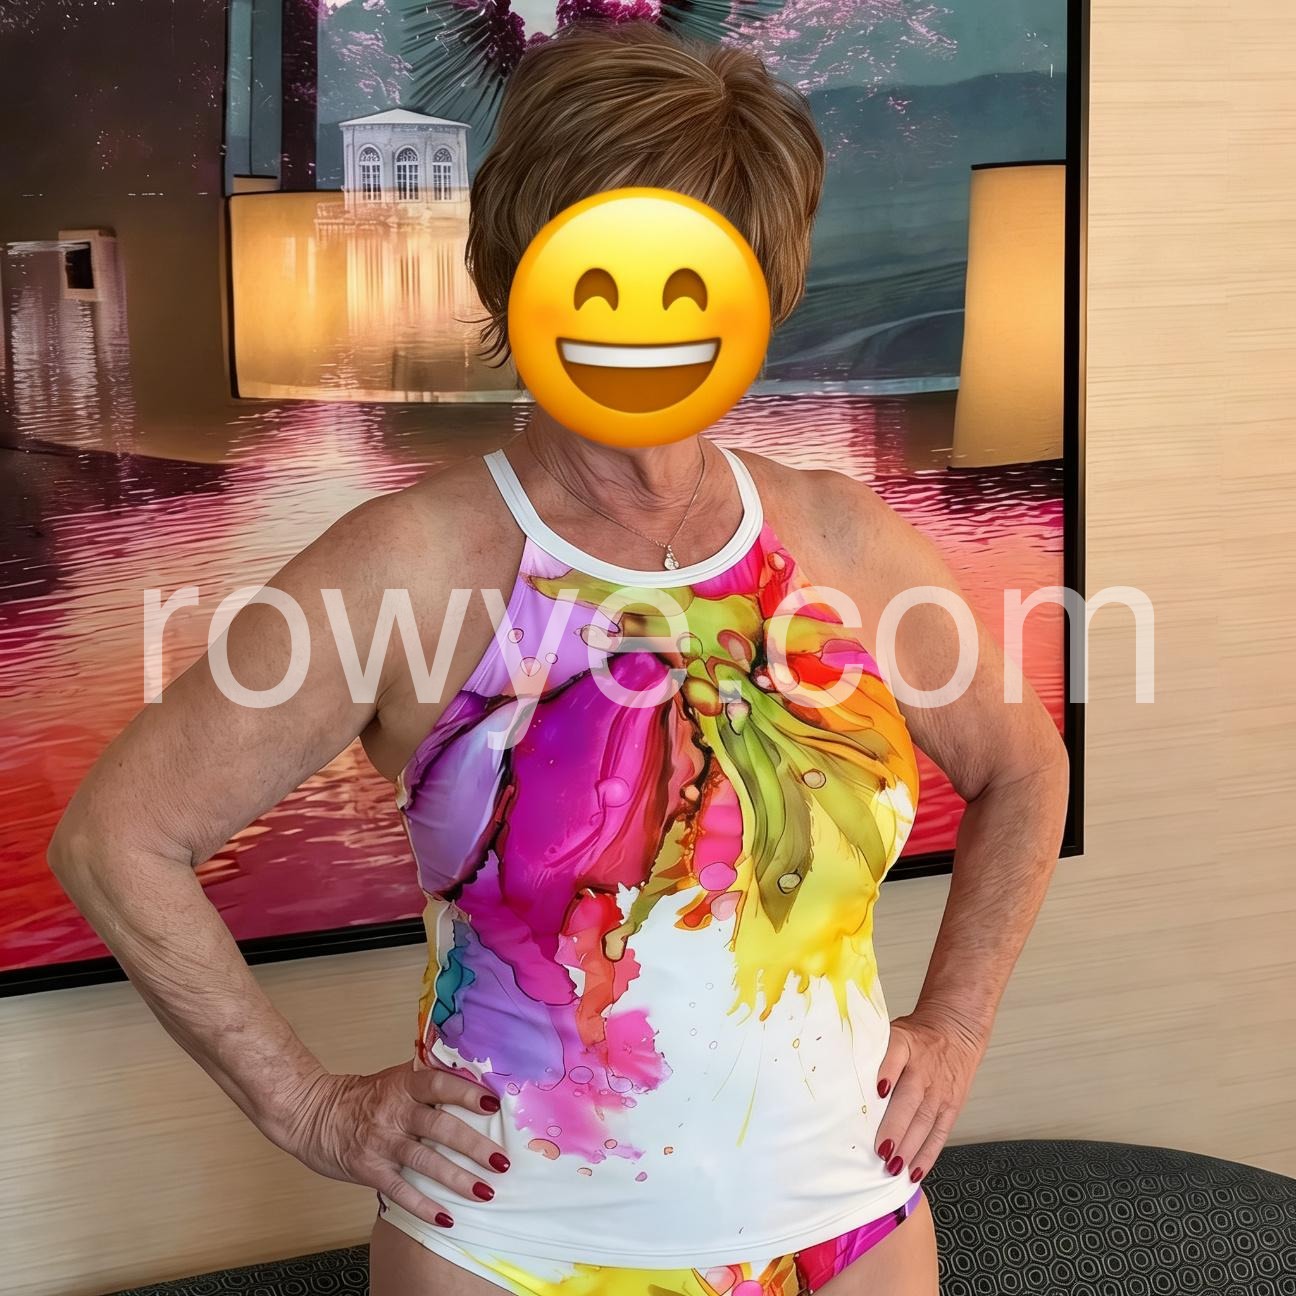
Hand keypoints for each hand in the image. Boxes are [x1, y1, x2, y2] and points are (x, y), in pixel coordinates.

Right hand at [271, 1059, 510, 1227]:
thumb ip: (427, 1082)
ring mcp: (382, 1142)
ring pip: (425, 1161)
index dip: (466, 1092)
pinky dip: (423, 1205)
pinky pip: (400, 1190)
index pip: (439, 1084)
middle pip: (440, 1127)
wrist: (312, 1112)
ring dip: (457, 1178)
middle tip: (502, 1161)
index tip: (493, 1103)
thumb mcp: (394, 1079)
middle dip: (474, 1146)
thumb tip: (474, 1081)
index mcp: (404, 1084)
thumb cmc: (362, 1096)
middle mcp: (395, 1111)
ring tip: (485, 1191)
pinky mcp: (369, 1170)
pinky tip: (446, 1217)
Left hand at [873, 1006, 987, 1184]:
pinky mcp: (952, 1106)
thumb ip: (873, 1053)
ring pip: (925, 1121)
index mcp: (905, 1045)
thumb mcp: (892, 1033)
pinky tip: (915, 1172)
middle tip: (881, 1151)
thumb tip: (842, 1075)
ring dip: (910, 1147)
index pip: (895, 1055)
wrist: (955, 1030)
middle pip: (911, 1099)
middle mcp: (923, 1069)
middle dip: (896, 1126)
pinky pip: (940, 1133)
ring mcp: (940, 1090)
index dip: (887, 1072)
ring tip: (894, 1168)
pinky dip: (928, 1155)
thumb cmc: (915, 1037)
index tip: (879, 1090)